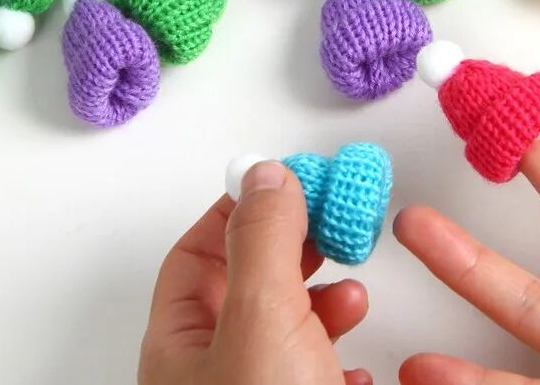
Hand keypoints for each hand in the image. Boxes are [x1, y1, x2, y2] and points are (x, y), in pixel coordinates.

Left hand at [139, 161, 371, 384]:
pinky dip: (343, 355)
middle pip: (249, 286)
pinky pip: (316, 373)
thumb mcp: (261, 317)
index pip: (195, 256)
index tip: (286, 183)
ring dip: (328, 305)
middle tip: (332, 224)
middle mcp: (211, 370)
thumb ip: (263, 240)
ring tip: (355, 298)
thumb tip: (265, 175)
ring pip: (289, 330)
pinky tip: (359, 363)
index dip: (237, 211)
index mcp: (179, 345)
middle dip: (295, 252)